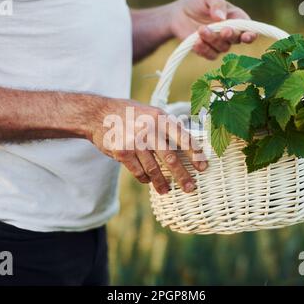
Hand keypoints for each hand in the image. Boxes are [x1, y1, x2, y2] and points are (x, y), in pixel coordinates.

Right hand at [89, 98, 207, 194]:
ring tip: (167, 191)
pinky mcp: (122, 152)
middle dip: (182, 176)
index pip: (183, 138)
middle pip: (171, 157)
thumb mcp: (151, 112)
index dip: (195, 154)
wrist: (98, 114)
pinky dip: (145, 178)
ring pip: (154, 168)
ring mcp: (135, 141)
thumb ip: (167, 127)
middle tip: (191, 188)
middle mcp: (149, 128)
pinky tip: (148, 181)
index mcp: (161, 117)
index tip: (204, 167)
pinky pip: (138, 171)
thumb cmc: (130, 114)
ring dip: (162, 182)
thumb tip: (188, 147)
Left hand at [170, 0, 256, 59]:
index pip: (249, 29)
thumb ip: (217, 2)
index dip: (251, 34)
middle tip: (223, 30)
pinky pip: (210, 55)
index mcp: (237, 18)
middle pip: (236, 40)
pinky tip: (196, 41)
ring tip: (201, 29)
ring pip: (222, 48)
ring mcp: (219, 43)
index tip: (247, 36)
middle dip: (230, 36)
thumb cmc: (198, 2)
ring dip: (212, 39)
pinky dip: (203, 49)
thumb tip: (221, 17)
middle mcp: (231, 33)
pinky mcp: (207, 51)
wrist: (179, 13)